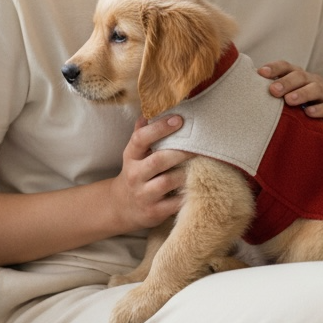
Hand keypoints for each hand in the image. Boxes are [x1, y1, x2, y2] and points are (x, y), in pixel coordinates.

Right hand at [109, 115, 189, 232]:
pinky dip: (188, 195)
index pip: (141, 139)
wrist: (121, 207)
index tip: (179, 120)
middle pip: (158, 160)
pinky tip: (198, 187)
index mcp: (131, 156)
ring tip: (200, 166)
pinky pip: (175, 203)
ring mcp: (144, 195)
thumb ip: (143, 133)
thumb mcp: (134, 154)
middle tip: (199, 145)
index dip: (159, 128)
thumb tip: (150, 110)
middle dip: (181, 152)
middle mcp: (135, 174)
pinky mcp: (154, 212)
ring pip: (168, 182)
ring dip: (186, 173)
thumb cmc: (136, 173)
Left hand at [257, 61, 322, 133]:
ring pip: (316, 88)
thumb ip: (268, 94)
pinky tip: (309, 113)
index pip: (286, 67)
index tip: (260, 73)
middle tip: (273, 90)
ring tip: (289, 101)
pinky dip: (320, 109)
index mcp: (298, 77)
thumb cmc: (296, 112)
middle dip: (286, 81)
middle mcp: (312, 82)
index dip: (274, 68)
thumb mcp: (282, 102)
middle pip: (300, 75)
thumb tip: (242, 88)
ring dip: (302, 93)